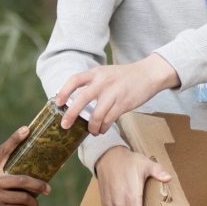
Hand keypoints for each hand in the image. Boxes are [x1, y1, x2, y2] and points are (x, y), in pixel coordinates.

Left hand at [54, 53, 179, 134]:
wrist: (148, 74)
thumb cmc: (125, 77)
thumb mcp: (106, 74)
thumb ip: (93, 84)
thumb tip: (77, 103)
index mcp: (96, 73)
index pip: (74, 80)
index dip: (63, 92)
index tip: (58, 103)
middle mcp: (103, 82)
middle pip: (81, 100)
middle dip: (71, 115)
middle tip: (65, 126)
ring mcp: (113, 93)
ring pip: (96, 115)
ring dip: (92, 127)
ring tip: (92, 131)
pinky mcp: (123, 104)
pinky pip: (109, 120)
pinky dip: (104, 128)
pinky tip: (103, 130)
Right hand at [95, 146, 170, 205]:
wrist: (107, 157)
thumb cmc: (129, 162)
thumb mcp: (146, 164)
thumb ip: (158, 172)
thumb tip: (168, 178)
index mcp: (131, 197)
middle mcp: (119, 203)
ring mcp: (110, 204)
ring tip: (136, 205)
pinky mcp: (105, 204)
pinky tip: (126, 202)